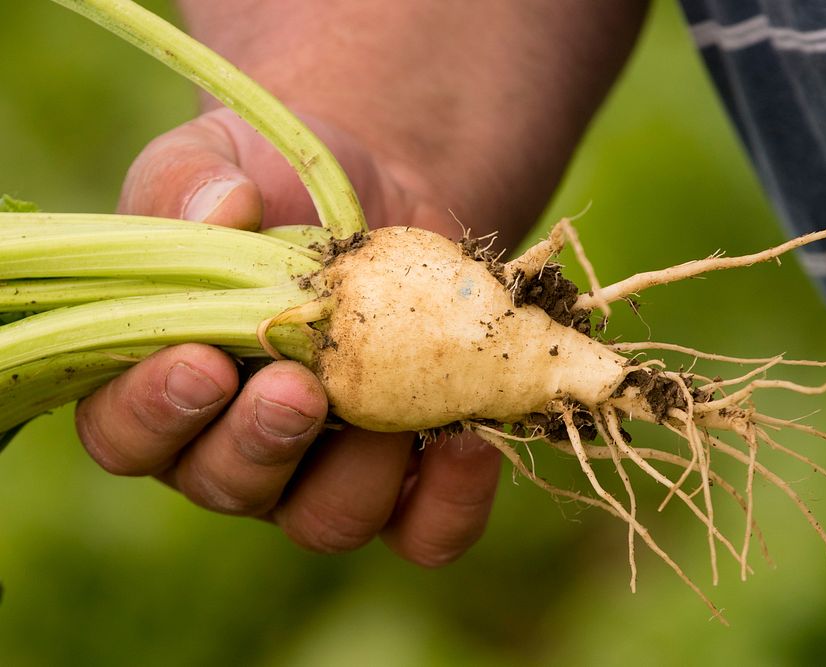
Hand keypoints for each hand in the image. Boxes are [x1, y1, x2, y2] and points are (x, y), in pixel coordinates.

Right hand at [75, 108, 501, 565]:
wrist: (381, 195)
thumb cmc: (279, 184)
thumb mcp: (222, 159)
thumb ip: (192, 181)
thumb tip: (222, 211)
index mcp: (167, 382)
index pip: (127, 433)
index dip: (153, 412)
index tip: (202, 362)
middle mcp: (238, 444)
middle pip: (229, 486)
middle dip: (261, 445)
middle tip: (299, 389)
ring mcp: (326, 471)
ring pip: (328, 520)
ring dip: (357, 477)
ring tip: (393, 408)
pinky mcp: (408, 478)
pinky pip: (425, 530)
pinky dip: (450, 502)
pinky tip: (470, 440)